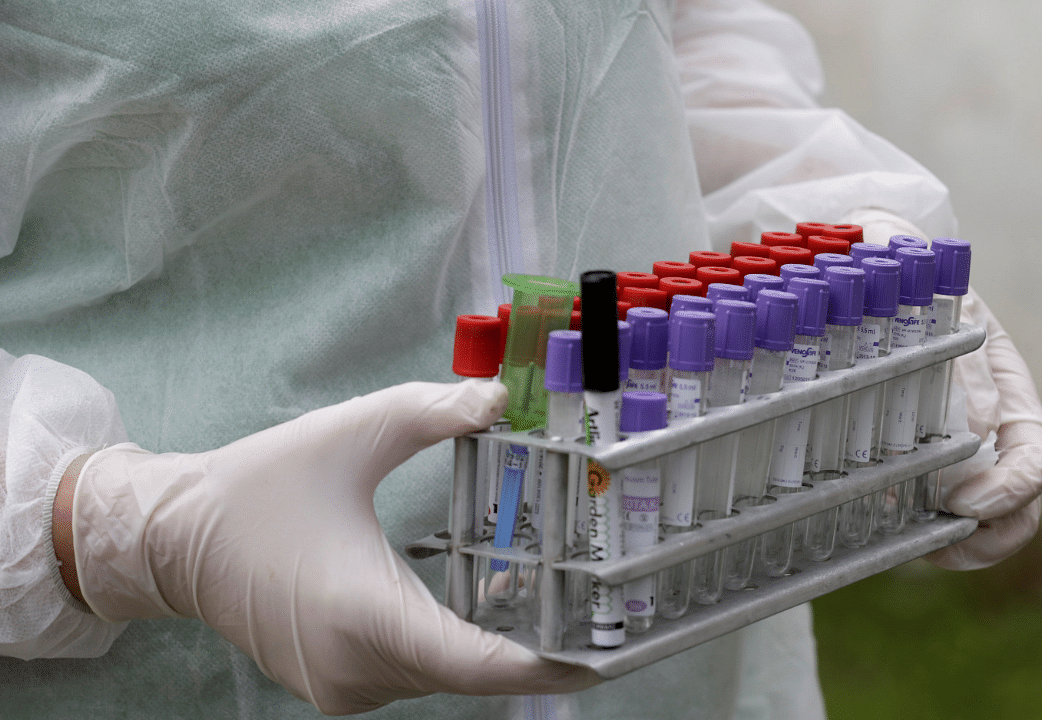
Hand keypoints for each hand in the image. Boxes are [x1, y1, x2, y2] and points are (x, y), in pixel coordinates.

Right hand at [66, 380, 597, 713]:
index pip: (471, 662)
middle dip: (526, 643)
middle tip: (587, 611)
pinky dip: (448, 647)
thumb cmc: (261, 485)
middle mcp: (351, 667)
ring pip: (439, 674)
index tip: (593, 659)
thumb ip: (431, 412)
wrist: (178, 539)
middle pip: (464, 668)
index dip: (538, 664)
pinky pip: (411, 674)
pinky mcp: (332, 687)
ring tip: (547, 603)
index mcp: (361, 613)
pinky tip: (480, 604)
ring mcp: (338, 686)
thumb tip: (497, 399)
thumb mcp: (351, 433)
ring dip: (486, 643)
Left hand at [845, 210, 1041, 570]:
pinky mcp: (903, 458)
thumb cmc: (914, 273)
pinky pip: (917, 509)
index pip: (1034, 460)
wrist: (869, 258)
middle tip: (934, 543)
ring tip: (900, 541)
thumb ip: (961, 362)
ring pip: (970, 521)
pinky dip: (901, 527)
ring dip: (943, 542)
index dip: (1009, 492)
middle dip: (984, 539)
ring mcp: (950, 448)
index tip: (963, 503)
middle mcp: (988, 429)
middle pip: (1014, 510)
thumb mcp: (941, 305)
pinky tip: (869, 522)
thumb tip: (980, 429)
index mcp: (1008, 391)